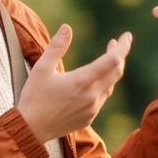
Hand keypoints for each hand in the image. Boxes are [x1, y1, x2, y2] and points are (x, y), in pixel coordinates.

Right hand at [15, 23, 129, 142]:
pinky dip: (103, 85)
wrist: (31, 129)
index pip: (113, 60)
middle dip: (119, 55)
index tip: (126, 36)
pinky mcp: (89, 118)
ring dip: (111, 71)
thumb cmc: (34, 97)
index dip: (122, 47)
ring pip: (110, 86)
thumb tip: (67, 27)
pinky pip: (102, 98)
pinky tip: (93, 81)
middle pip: (117, 72)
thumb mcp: (41, 68)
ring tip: (105, 59)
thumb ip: (56, 47)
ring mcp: (92, 109)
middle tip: (114, 43)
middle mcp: (92, 95)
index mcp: (82, 80)